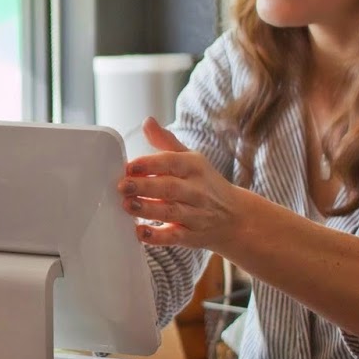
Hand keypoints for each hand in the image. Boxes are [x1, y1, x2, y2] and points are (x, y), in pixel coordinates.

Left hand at [119, 118, 247, 254]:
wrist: (236, 218)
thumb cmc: (205, 184)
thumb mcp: (191, 158)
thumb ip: (166, 141)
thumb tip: (147, 121)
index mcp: (194, 167)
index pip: (172, 162)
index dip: (150, 164)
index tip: (129, 166)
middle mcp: (197, 190)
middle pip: (169, 188)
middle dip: (145, 186)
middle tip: (122, 186)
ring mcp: (196, 214)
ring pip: (171, 212)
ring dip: (148, 209)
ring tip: (127, 205)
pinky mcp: (192, 237)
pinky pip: (175, 237)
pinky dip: (158, 237)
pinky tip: (140, 233)